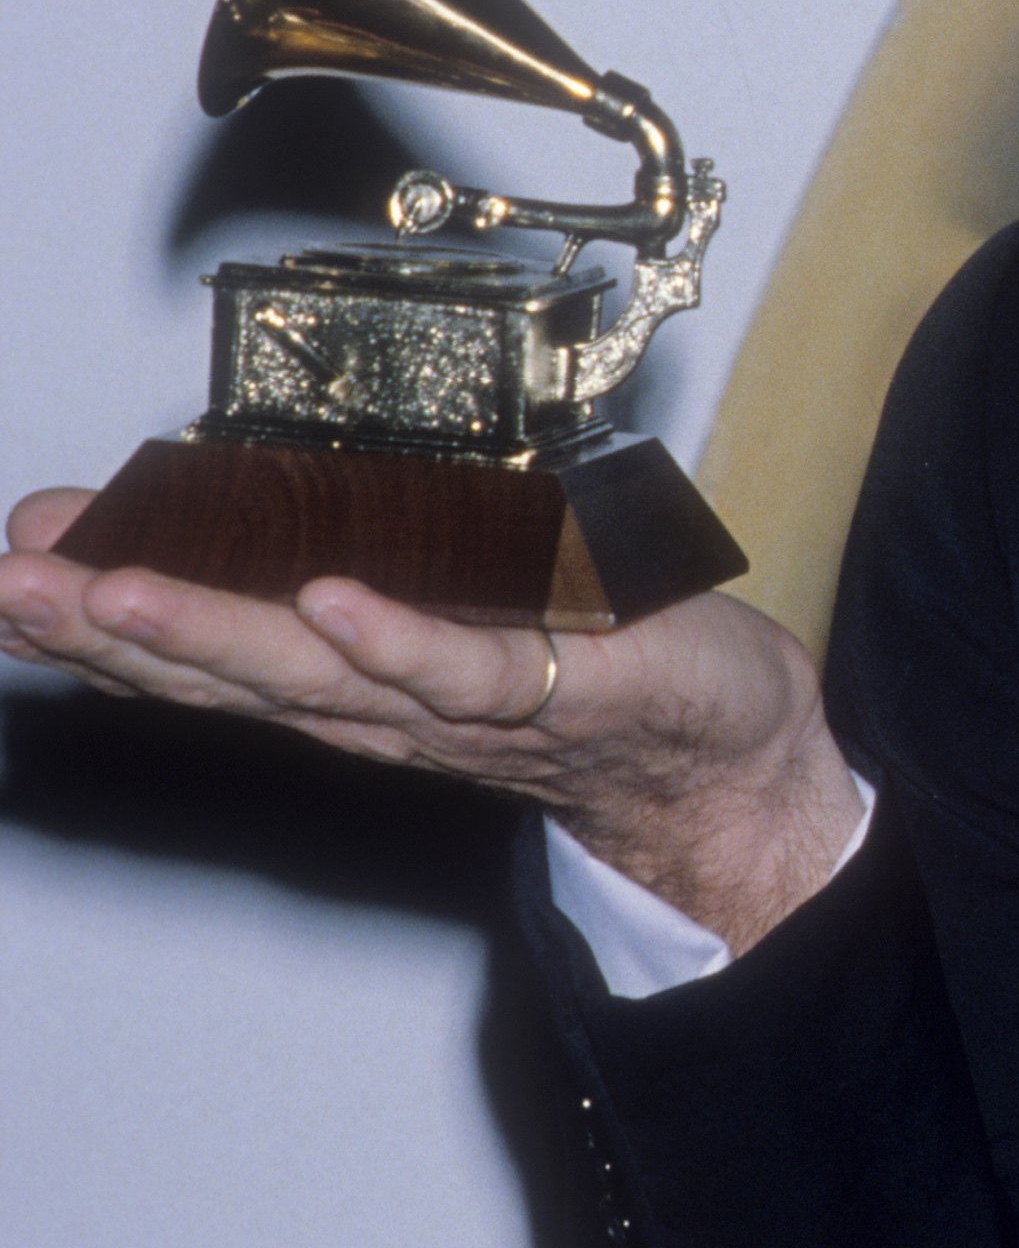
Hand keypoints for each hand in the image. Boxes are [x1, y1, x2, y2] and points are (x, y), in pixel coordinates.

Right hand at [0, 486, 863, 955]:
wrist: (719, 754)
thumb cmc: (577, 661)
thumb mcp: (430, 595)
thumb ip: (334, 562)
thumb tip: (230, 493)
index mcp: (340, 670)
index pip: (192, 645)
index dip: (92, 610)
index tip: (9, 565)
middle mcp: (377, 700)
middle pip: (220, 665)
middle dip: (102, 623)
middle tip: (11, 585)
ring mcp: (459, 703)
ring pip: (314, 671)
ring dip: (208, 630)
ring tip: (114, 592)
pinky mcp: (557, 685)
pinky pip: (466, 668)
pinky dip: (398, 639)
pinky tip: (333, 603)